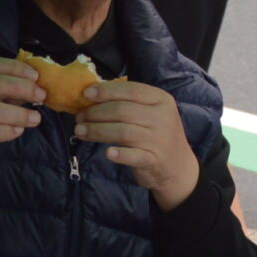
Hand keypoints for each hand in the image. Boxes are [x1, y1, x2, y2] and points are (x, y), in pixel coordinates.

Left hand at [76, 80, 200, 210]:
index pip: (132, 90)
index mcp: (161, 100)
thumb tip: (92, 95)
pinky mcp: (154, 160)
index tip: (86, 94)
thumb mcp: (152, 113)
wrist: (178, 166)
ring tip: (80, 131)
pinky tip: (107, 153)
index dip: (107, 91)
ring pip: (123, 132)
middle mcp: (162, 118)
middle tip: (79, 117)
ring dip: (97, 131)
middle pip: (123, 111)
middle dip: (96, 113)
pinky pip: (133, 156)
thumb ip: (129, 102)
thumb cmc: (157, 134)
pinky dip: (119, 154)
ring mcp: (159, 140)